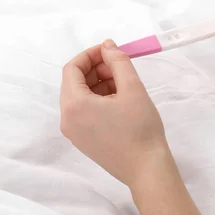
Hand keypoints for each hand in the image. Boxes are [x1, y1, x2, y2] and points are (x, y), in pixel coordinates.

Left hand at [59, 40, 166, 186]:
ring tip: (125, 84)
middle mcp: (67, 118)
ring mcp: (74, 132)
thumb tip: (107, 46)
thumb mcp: (132, 88)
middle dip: (97, 69)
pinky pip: (85, 112)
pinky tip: (121, 101)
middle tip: (121, 67)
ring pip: (81, 97)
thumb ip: (118, 62)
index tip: (112, 50)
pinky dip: (99, 100)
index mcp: (74, 104)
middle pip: (75, 82)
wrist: (147, 168)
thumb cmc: (140, 127)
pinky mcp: (83, 141)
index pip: (72, 68)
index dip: (91, 54)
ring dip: (100, 84)